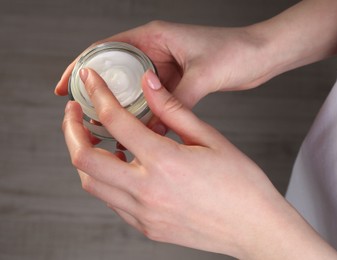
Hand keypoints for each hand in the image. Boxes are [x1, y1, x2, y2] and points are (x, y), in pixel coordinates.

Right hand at [55, 21, 273, 107]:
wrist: (262, 55)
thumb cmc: (237, 52)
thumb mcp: (204, 73)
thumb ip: (177, 99)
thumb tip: (154, 127)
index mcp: (155, 36)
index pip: (107, 49)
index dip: (82, 66)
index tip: (67, 87)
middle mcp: (157, 50)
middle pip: (115, 70)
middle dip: (97, 92)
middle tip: (82, 115)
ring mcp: (166, 67)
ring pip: (133, 88)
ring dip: (120, 107)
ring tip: (105, 128)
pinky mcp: (177, 81)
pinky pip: (152, 99)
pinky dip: (144, 113)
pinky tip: (138, 130)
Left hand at [62, 68, 336, 258]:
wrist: (254, 227)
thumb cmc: (240, 184)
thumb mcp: (210, 138)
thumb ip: (173, 110)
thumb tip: (149, 85)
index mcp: (166, 162)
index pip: (115, 122)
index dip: (97, 95)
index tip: (91, 83)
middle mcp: (147, 191)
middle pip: (84, 159)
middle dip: (72, 131)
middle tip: (78, 113)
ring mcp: (143, 213)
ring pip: (92, 184)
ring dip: (86, 157)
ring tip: (99, 138)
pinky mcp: (146, 226)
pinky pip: (112, 201)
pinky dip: (106, 178)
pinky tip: (122, 165)